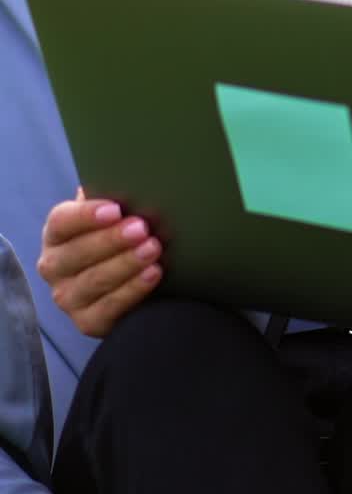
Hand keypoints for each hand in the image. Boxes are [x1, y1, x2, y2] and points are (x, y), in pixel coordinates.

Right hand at [37, 189, 163, 336]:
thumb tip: (126, 171)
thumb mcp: (118, 213)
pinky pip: (107, 309)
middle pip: (76, 253)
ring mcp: (68, 297)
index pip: (62, 222)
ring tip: (153, 249)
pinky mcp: (87, 322)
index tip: (115, 209)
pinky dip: (132, 291)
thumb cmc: (124, 234)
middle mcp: (55, 266)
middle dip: (111, 240)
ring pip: (93, 281)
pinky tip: (153, 274)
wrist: (134, 277)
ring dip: (125, 264)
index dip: (86, 216)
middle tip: (142, 228)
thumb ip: (116, 195)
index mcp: (58, 233)